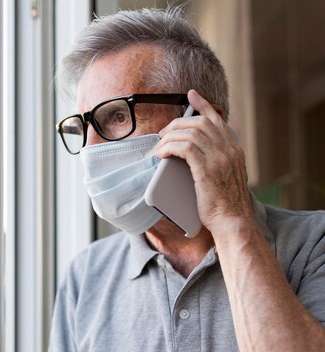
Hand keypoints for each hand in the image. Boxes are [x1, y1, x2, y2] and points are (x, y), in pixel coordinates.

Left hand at [153, 90, 254, 233]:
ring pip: (190, 133)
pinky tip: (161, 154)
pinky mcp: (207, 169)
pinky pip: (184, 148)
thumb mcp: (225, 177)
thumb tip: (193, 153)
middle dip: (177, 123)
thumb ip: (216, 161)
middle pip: (200, 123)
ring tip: (159, 146)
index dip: (203, 105)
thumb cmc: (224, 205)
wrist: (233, 221)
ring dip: (170, 136)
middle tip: (163, 133)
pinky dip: (170, 147)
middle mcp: (229, 150)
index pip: (218, 119)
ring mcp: (219, 159)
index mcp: (235, 150)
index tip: (191, 95)